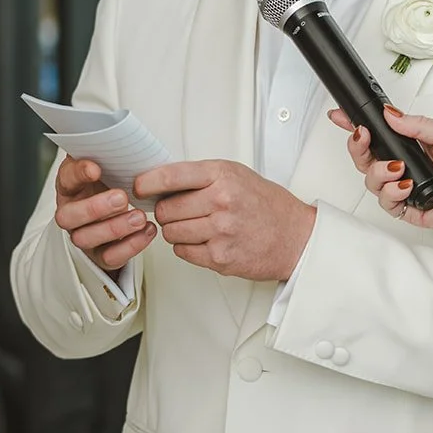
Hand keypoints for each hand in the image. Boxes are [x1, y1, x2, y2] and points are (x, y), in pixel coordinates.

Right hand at [54, 155, 156, 273]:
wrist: (116, 211)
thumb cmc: (112, 182)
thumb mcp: (108, 165)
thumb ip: (108, 152)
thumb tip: (118, 132)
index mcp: (69, 186)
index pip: (65, 179)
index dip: (77, 174)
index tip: (96, 168)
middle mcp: (69, 213)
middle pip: (67, 217)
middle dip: (94, 208)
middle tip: (122, 197)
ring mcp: (82, 236)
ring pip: (86, 239)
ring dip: (114, 228)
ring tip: (140, 217)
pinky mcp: (100, 256)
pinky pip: (110, 258)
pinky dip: (130, 246)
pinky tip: (148, 230)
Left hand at [134, 160, 315, 280]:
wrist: (295, 236)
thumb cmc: (265, 204)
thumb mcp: (235, 175)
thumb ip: (199, 177)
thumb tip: (159, 181)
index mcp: (222, 176)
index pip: (171, 176)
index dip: (147, 183)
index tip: (138, 187)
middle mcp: (221, 202)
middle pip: (165, 209)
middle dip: (165, 211)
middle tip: (176, 211)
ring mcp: (220, 232)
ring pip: (170, 232)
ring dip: (175, 230)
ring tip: (195, 225)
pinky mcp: (220, 257)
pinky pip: (182, 252)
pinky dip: (187, 247)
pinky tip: (204, 240)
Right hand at [331, 106, 432, 238]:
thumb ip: (418, 125)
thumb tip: (389, 114)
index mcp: (417, 145)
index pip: (380, 134)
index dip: (358, 126)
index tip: (341, 116)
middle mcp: (408, 166)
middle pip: (366, 157)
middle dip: (357, 145)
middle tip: (362, 136)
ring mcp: (407, 188)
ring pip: (370, 179)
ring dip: (376, 170)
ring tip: (397, 168)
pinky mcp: (412, 209)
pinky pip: (386, 202)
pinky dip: (390, 192)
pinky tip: (405, 185)